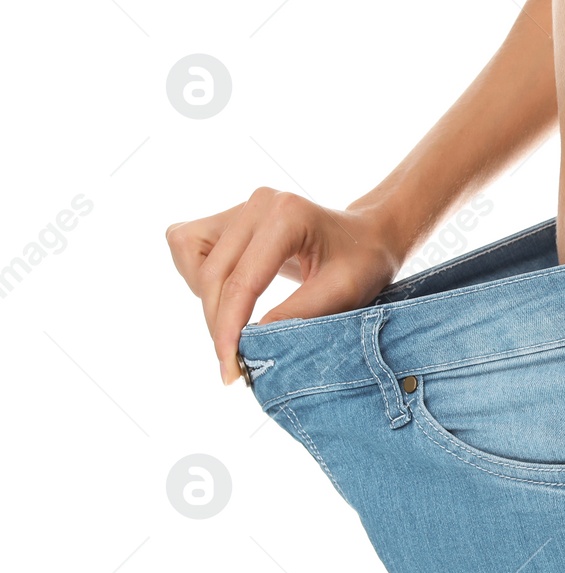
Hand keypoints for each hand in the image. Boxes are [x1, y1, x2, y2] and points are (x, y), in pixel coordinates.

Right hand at [166, 188, 403, 384]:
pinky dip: (200, 277)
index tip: (229, 369)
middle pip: (213, 275)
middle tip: (235, 365)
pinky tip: (231, 294)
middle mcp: (259, 203)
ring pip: (192, 259)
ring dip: (207, 300)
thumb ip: (299, 315)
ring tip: (239, 322)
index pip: (242, 281)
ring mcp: (241, 205)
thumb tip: (250, 342)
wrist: (368, 235)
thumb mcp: (343, 293)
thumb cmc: (363, 262)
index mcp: (288, 215)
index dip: (229, 329)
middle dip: (219, 324)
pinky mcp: (229, 215)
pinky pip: (188, 247)